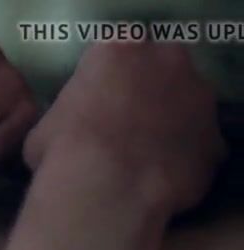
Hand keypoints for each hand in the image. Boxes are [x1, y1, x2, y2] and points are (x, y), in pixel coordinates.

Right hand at [23, 42, 225, 214]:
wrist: (106, 191)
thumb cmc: (63, 152)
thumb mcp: (45, 128)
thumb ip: (68, 116)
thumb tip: (68, 130)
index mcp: (119, 49)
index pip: (116, 52)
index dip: (105, 80)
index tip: (95, 102)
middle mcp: (167, 61)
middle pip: (159, 69)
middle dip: (144, 93)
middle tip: (120, 126)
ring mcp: (197, 99)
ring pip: (184, 105)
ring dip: (168, 123)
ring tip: (138, 157)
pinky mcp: (213, 138)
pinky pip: (196, 146)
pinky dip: (180, 159)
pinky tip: (154, 179)